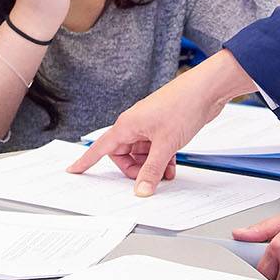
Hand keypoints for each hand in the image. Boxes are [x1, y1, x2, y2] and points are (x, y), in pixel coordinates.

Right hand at [67, 51, 255, 194]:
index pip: (100, 147)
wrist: (206, 91)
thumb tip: (142, 189)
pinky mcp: (163, 127)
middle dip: (135, 169)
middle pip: (123, 155)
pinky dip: (162, 159)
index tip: (73, 170)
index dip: (86, 161)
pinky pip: (155, 149)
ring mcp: (149, 126)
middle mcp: (135, 125)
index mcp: (127, 125)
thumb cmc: (182, 106)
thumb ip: (152, 170)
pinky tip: (172, 167)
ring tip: (167, 174)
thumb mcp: (165, 145)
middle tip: (149, 178)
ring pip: (142, 154)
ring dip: (152, 166)